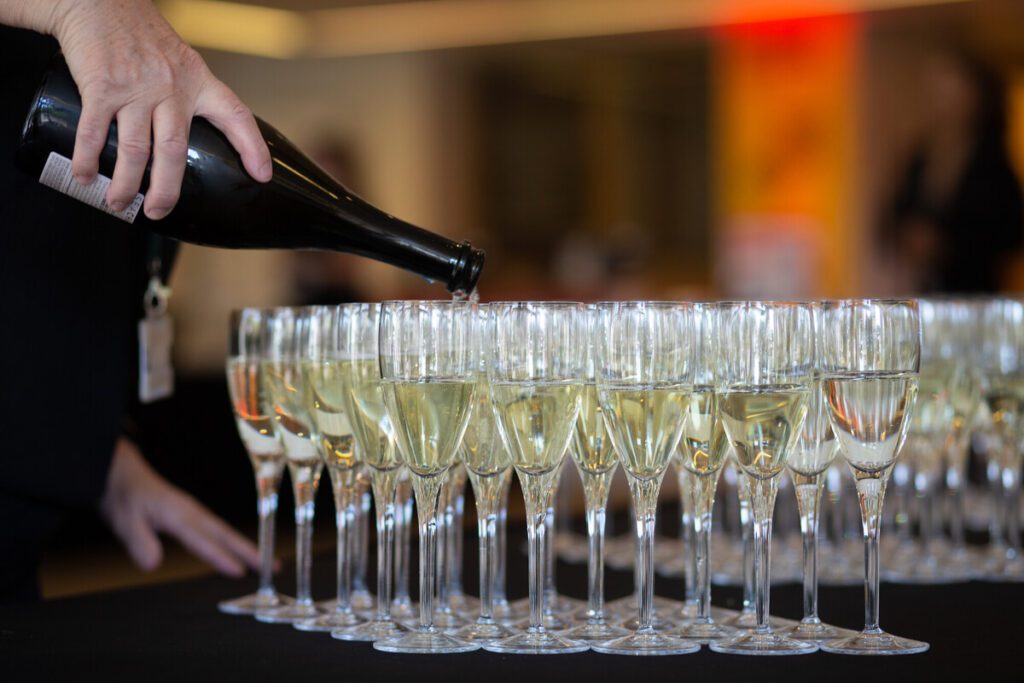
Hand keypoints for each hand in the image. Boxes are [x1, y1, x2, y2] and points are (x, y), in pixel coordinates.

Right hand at [49, 0, 271, 218]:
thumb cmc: (139, 32)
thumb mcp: (180, 59)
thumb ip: (187, 93)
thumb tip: (185, 136)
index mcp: (197, 81)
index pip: (236, 115)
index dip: (252, 148)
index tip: (261, 176)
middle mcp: (171, 87)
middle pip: (174, 151)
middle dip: (166, 190)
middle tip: (158, 212)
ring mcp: (136, 88)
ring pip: (134, 149)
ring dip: (125, 183)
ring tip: (118, 203)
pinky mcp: (102, 86)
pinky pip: (94, 132)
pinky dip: (87, 159)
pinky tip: (85, 176)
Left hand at [100, 436, 260, 576]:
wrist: (121, 473)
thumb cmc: (124, 496)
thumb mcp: (124, 519)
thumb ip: (139, 541)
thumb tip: (153, 565)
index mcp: (178, 515)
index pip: (203, 540)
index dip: (220, 557)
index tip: (240, 572)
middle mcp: (192, 513)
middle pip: (226, 535)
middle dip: (250, 552)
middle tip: (272, 568)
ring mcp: (194, 513)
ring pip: (225, 533)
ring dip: (246, 547)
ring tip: (266, 563)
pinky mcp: (191, 515)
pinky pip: (218, 531)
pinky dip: (233, 542)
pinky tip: (238, 551)